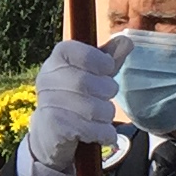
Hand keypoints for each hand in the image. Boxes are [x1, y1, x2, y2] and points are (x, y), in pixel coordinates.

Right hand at [24, 38, 124, 175]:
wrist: (49, 131)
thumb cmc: (75, 96)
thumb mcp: (92, 74)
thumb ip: (109, 58)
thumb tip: (127, 41)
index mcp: (58, 58)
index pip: (85, 54)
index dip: (103, 63)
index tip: (106, 70)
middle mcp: (48, 78)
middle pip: (93, 83)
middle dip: (107, 92)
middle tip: (104, 98)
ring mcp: (49, 103)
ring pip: (96, 109)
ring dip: (106, 116)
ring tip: (100, 117)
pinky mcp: (54, 127)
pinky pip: (93, 130)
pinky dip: (104, 133)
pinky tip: (99, 132)